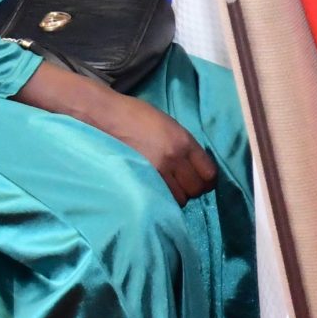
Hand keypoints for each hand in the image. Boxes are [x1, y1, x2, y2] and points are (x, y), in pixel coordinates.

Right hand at [85, 89, 218, 203]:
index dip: (208, 181)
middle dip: (193, 189)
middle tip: (184, 185)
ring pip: (180, 199)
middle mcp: (174, 157)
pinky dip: (162, 199)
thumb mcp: (170, 126)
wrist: (107, 117)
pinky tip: (156, 191)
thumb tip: (195, 166)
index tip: (202, 181)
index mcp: (184, 141)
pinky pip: (160, 200)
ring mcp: (157, 171)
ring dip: (177, 195)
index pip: (209, 172)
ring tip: (167, 187)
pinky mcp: (140, 180)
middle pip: (196, 189)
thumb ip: (185, 146)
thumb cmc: (137, 117)